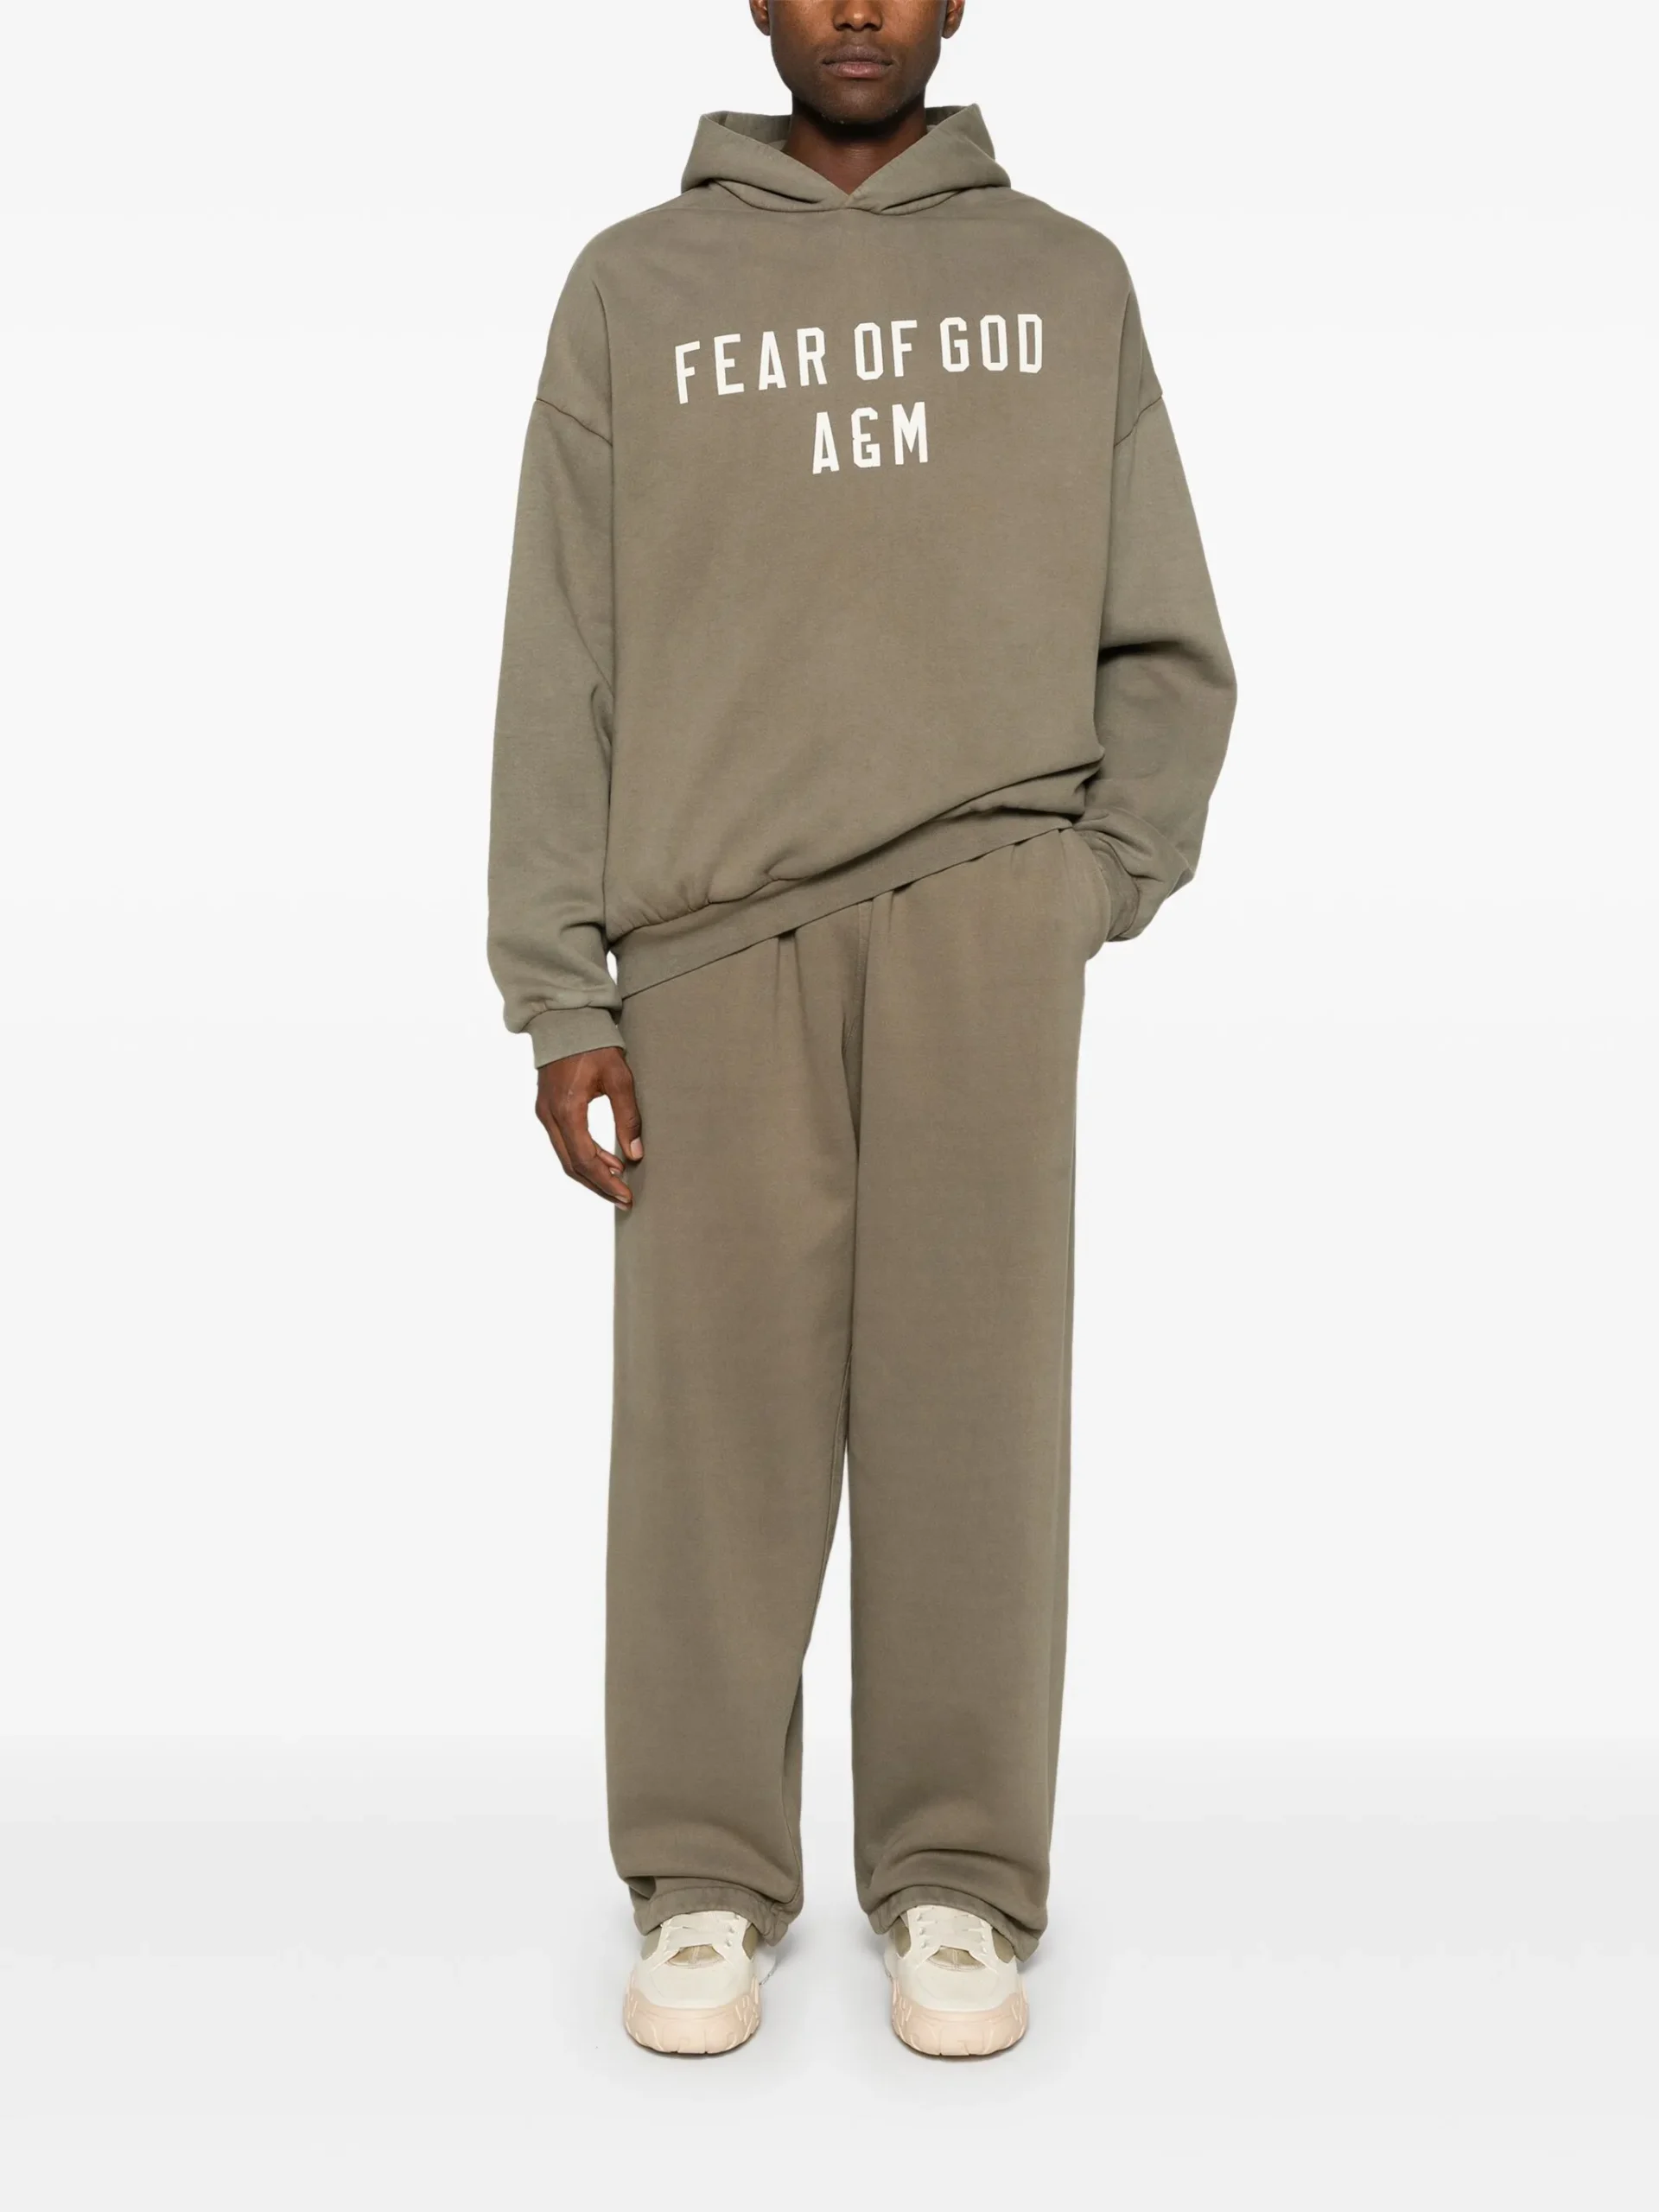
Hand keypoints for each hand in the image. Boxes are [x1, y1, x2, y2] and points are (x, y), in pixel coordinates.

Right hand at [535, 1047, 643, 1207]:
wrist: (566, 1019)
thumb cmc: (594, 1044)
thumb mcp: (619, 1078)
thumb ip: (628, 1117)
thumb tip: (635, 1153)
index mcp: (567, 1110)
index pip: (585, 1160)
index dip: (606, 1182)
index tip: (626, 1196)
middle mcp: (550, 1116)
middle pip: (572, 1165)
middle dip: (598, 1185)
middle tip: (623, 1199)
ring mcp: (544, 1113)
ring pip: (565, 1156)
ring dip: (591, 1172)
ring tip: (618, 1181)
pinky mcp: (547, 1108)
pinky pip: (563, 1142)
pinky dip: (583, 1155)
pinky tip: (605, 1159)